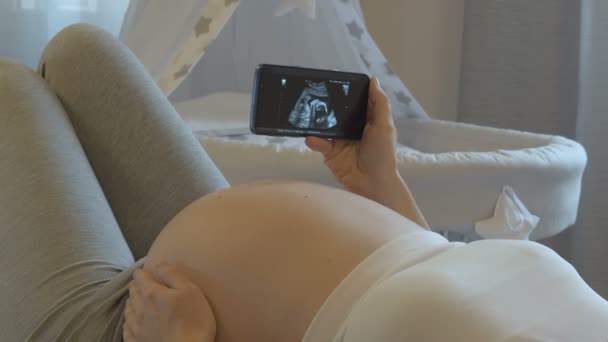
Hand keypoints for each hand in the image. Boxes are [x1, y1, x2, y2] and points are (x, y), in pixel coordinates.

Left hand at [123, 263, 215, 341]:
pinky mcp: (136, 341)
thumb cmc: (194, 321)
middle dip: (136, 286)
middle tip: (141, 284)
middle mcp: (139, 308)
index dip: (142, 272)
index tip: (144, 271)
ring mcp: (136, 327)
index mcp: (152, 293)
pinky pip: (126, 328)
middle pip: (132, 292)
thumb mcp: (190, 291)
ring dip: (131, 302)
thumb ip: (173, 275)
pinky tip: (132, 321)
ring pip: (127, 309)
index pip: (140, 277)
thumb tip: (160, 264)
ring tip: (136, 300)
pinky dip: (128, 321)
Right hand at [305, 77, 398, 200]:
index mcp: (367, 119)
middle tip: (313, 90)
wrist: (373, 184)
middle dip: (326, 101)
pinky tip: (312, 137)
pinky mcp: (330, 153)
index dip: (346, 88)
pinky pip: (319, 143)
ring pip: (325, 125)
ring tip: (307, 112)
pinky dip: (315, 140)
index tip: (333, 76)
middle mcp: (352, 127)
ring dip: (317, 121)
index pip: (355, 99)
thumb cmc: (383, 155)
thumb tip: (374, 80)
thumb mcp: (385, 126)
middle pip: (337, 110)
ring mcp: (339, 140)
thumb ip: (380, 103)